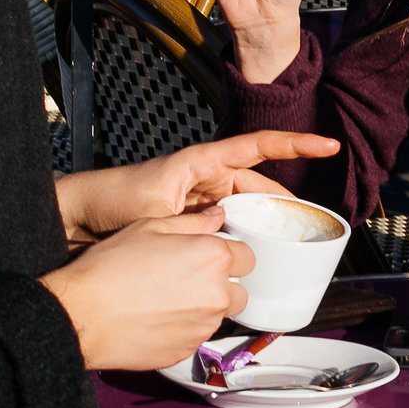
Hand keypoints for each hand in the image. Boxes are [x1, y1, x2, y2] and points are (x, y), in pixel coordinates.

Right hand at [42, 210, 253, 370]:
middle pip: (239, 290)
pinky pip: (197, 336)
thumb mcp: (150, 227)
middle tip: (189, 279)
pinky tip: (158, 317)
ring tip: (167, 298)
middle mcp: (216, 294)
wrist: (83, 315)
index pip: (247, 257)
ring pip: (219, 315)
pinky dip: (185, 328)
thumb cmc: (110, 270)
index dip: (229, 255)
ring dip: (204, 308)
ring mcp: (204, 326)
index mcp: (212, 257)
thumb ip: (192, 222)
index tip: (211, 256)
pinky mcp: (188, 350)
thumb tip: (215, 218)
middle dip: (221, 285)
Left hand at [55, 130, 340, 241]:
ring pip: (249, 214)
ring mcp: (203, 203)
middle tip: (314, 227)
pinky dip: (245, 244)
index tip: (328, 144)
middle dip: (288, 206)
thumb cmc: (112, 200)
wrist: (80, 220)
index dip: (295, 144)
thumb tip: (227, 234)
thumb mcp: (157, 204)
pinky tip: (256, 263)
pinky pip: (230, 232)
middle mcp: (208, 180)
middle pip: (261, 190)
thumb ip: (194, 218)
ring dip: (268, 230)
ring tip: (293, 250)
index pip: (258, 147)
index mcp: (203, 163)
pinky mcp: (195, 226)